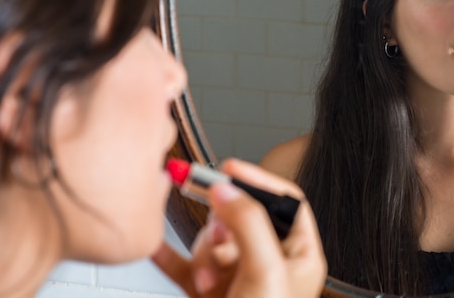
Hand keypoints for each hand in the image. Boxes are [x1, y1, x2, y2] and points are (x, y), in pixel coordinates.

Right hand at [151, 159, 326, 297]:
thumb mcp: (264, 274)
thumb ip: (248, 223)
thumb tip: (226, 189)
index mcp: (299, 257)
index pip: (285, 202)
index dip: (258, 180)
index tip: (228, 167)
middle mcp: (271, 265)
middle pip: (242, 217)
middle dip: (223, 225)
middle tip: (213, 228)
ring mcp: (239, 280)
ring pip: (213, 240)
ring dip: (203, 252)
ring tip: (207, 277)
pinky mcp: (210, 294)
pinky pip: (185, 266)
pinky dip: (170, 257)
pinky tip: (155, 248)